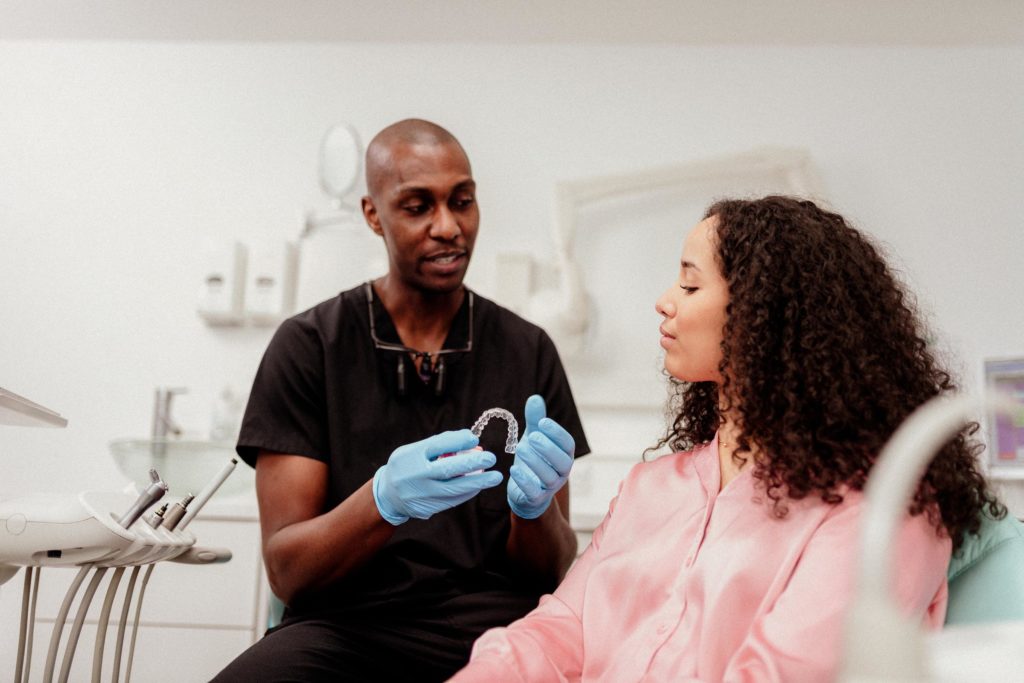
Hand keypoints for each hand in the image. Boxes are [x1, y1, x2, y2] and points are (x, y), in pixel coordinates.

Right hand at [373, 430, 502, 524]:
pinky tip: (478, 486)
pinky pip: (452, 500)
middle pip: (446, 469)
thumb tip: (472, 442)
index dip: (457, 441)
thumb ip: (441, 446)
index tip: (474, 438)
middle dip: (471, 463)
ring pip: (453, 489)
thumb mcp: (416, 450)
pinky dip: (467, 492)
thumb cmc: (408, 465)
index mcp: (411, 455)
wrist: (388, 494)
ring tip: (495, 477)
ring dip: (477, 483)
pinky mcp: (426, 508)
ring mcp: (420, 494)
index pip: (437, 445)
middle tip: (491, 458)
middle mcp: (414, 476)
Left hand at [507, 395, 575, 518]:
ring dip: (535, 462)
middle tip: (532, 436)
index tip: (542, 422)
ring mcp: (550, 487)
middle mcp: (561, 472)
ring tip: (521, 449)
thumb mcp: (533, 437)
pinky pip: (534, 492)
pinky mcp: (536, 498)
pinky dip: (525, 482)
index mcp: (564, 455)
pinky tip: (513, 470)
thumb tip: (535, 398)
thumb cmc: (534, 459)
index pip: (567, 444)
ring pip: (549, 477)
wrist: (525, 491)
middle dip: (548, 448)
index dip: (557, 433)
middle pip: (562, 461)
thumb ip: (535, 420)